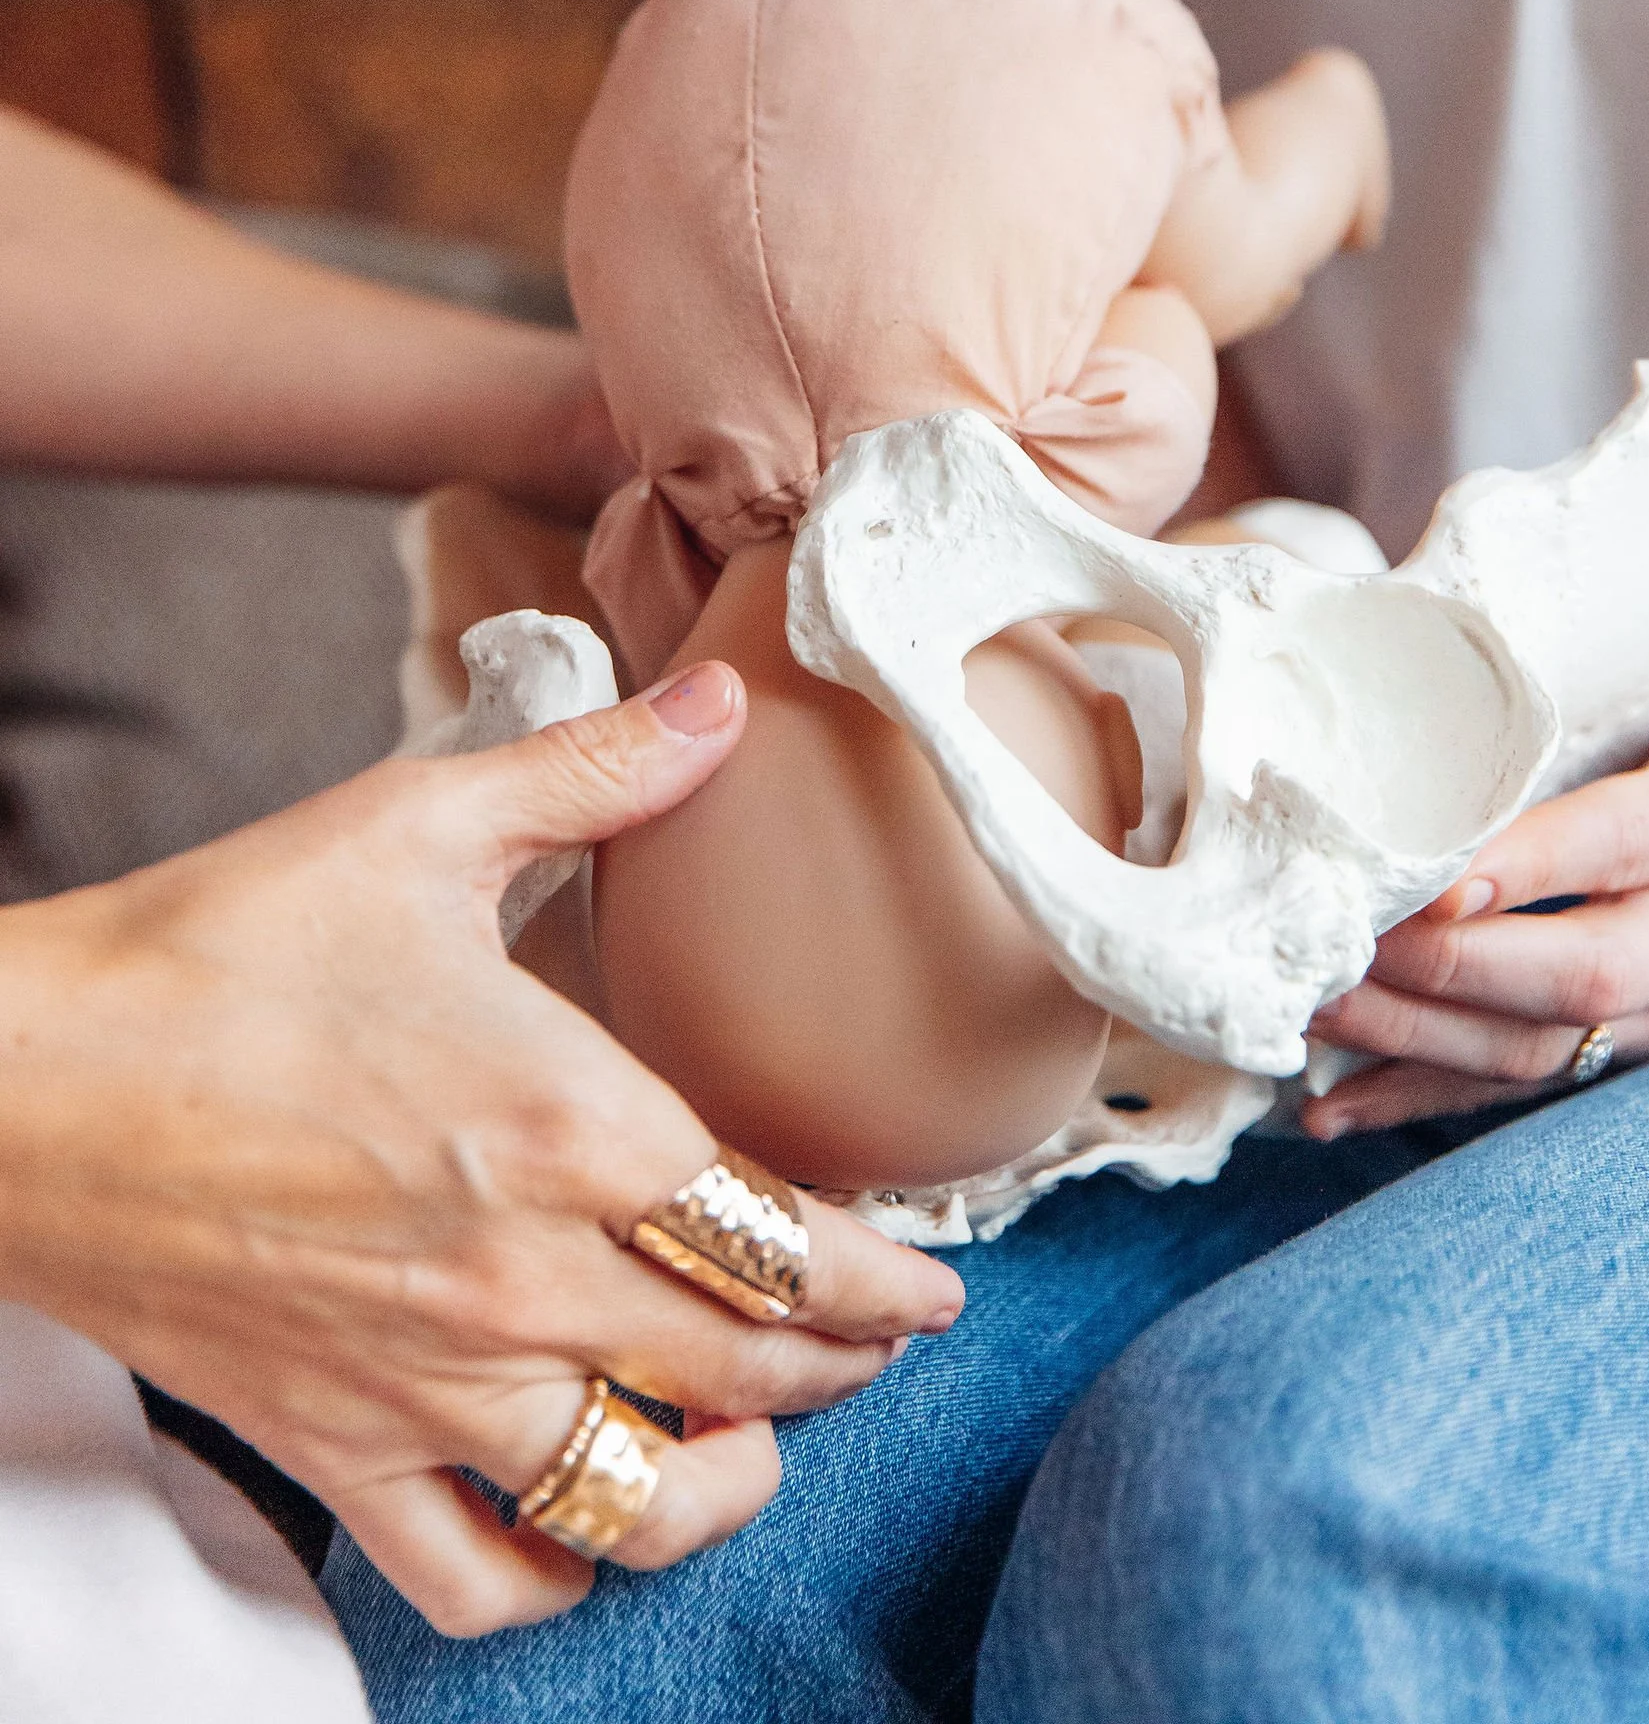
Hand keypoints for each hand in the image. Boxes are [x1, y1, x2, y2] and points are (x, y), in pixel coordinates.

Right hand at [0, 666, 962, 1637]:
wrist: (22, 1083)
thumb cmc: (218, 946)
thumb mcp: (419, 824)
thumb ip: (594, 770)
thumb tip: (720, 702)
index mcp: (568, 1122)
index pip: (785, 1238)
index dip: (881, 1280)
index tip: (925, 1289)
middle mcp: (521, 1274)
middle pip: (745, 1370)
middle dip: (841, 1369)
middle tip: (876, 1349)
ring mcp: (427, 1381)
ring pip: (638, 1496)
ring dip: (729, 1480)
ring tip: (759, 1442)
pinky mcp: (332, 1446)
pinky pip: (474, 1577)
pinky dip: (557, 1573)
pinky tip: (587, 1521)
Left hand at [1302, 602, 1648, 1134]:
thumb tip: (1607, 519)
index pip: (1632, 844)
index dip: (1542, 862)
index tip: (1445, 866)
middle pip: (1581, 971)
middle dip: (1457, 964)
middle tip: (1347, 934)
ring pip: (1536, 1049)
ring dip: (1415, 1037)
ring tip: (1308, 1000)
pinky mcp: (1613, 1057)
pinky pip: (1512, 1102)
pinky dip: (1413, 1108)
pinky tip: (1323, 1109)